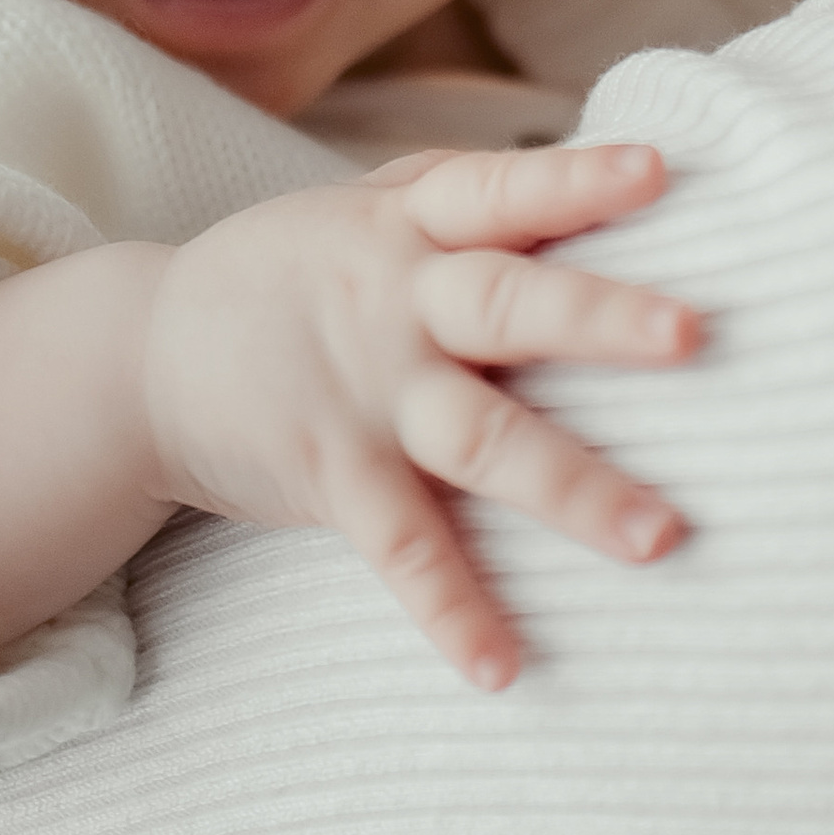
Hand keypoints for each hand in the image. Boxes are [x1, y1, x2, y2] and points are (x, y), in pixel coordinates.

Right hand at [143, 136, 699, 689]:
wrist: (140, 352)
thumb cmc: (298, 270)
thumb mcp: (367, 206)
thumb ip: (472, 193)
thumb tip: (614, 166)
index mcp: (413, 224)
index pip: (502, 191)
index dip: (575, 180)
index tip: (657, 171)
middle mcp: (397, 302)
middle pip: (509, 306)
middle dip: (600, 319)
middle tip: (693, 334)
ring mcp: (365, 392)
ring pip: (481, 440)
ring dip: (573, 488)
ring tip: (660, 537)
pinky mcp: (330, 474)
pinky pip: (401, 548)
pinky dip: (450, 609)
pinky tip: (503, 668)